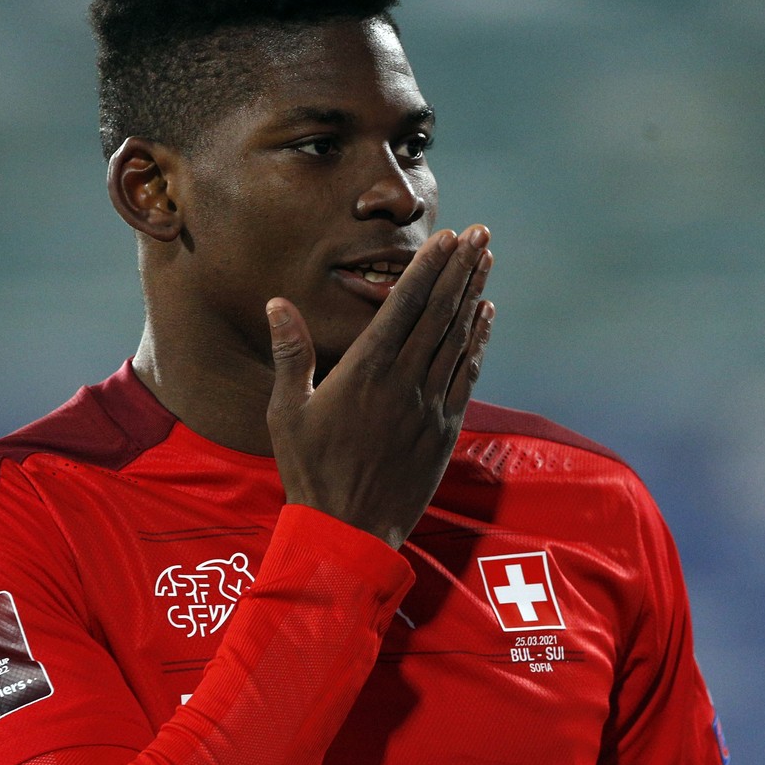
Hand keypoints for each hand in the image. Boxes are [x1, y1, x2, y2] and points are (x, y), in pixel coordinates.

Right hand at [265, 224, 494, 548]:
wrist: (349, 530)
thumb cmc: (310, 470)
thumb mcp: (288, 412)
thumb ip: (292, 354)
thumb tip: (278, 302)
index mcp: (365, 370)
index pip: (405, 304)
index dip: (428, 267)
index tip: (448, 237)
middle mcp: (404, 381)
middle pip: (440, 312)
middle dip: (460, 269)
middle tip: (480, 234)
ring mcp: (430, 405)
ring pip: (459, 338)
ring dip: (474, 296)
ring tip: (486, 262)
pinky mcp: (445, 429)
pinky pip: (468, 375)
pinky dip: (478, 342)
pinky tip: (485, 317)